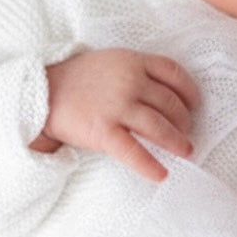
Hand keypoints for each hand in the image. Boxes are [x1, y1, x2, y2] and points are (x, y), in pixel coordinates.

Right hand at [29, 48, 200, 182]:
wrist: (40, 92)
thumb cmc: (76, 79)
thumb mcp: (109, 61)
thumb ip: (135, 71)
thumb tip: (163, 94)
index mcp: (132, 61)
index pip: (173, 72)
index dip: (189, 90)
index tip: (196, 103)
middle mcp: (129, 82)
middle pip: (170, 103)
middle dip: (185, 120)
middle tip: (188, 132)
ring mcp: (117, 107)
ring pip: (160, 127)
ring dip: (178, 142)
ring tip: (187, 151)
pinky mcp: (104, 131)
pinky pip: (134, 151)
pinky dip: (150, 165)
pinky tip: (162, 175)